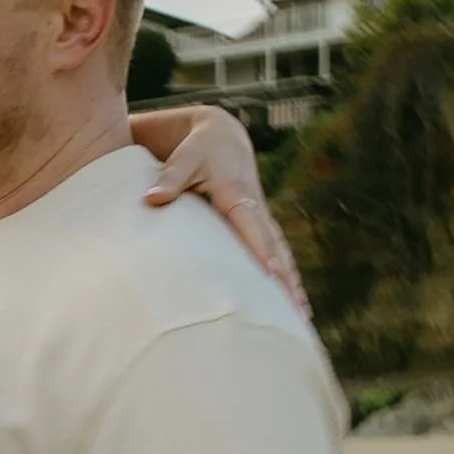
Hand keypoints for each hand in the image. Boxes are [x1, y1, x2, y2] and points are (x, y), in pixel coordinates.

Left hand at [140, 105, 309, 318]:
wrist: (223, 136)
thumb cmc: (198, 148)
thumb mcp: (183, 158)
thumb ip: (169, 178)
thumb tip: (151, 199)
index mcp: (237, 192)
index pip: (250, 223)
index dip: (260, 248)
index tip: (271, 273)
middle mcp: (255, 208)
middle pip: (274, 247)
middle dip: (285, 278)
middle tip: (293, 308)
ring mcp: (261, 219)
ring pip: (281, 254)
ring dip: (292, 284)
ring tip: (302, 317)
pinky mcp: (260, 227)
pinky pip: (279, 255)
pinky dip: (289, 278)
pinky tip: (297, 304)